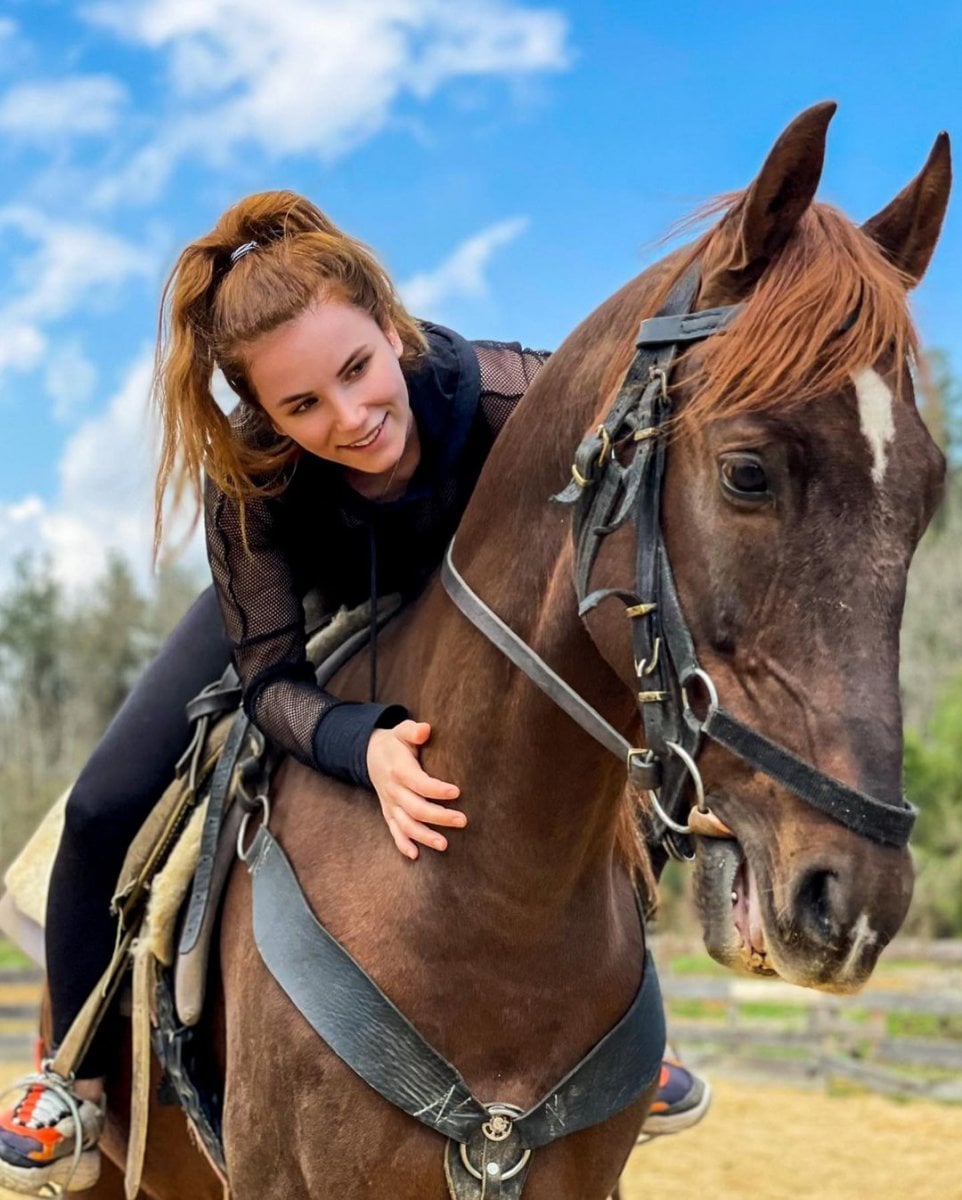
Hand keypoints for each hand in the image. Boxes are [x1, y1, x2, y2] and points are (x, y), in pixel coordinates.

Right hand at [367, 720, 465, 859]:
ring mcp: (390, 804)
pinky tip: (415, 856)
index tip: (457, 792)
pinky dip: (402, 844)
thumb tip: (425, 729)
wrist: (370, 754)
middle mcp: (393, 790)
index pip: (419, 783)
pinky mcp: (389, 812)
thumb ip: (413, 730)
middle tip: (463, 820)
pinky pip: (394, 831)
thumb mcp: (401, 731)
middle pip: (416, 808)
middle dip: (439, 817)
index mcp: (399, 770)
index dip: (437, 789)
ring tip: (445, 845)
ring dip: (424, 836)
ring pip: (406, 824)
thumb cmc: (395, 743)